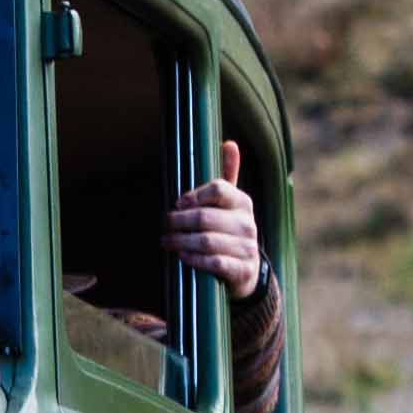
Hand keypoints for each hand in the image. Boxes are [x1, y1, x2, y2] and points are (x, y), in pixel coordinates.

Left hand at [165, 140, 263, 299]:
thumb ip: (228, 175)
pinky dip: (195, 259)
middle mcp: (247, 223)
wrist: (247, 268)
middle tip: (165, 225)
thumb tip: (229, 143)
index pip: (218, 188)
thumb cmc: (230, 231)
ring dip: (181, 242)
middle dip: (178, 222)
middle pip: (204, 217)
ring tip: (167, 241)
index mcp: (242, 202)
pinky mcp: (242, 269)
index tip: (178, 203)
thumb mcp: (230, 203)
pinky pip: (214, 262)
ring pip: (206, 241)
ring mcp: (246, 247)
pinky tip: (183, 257)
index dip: (193, 195)